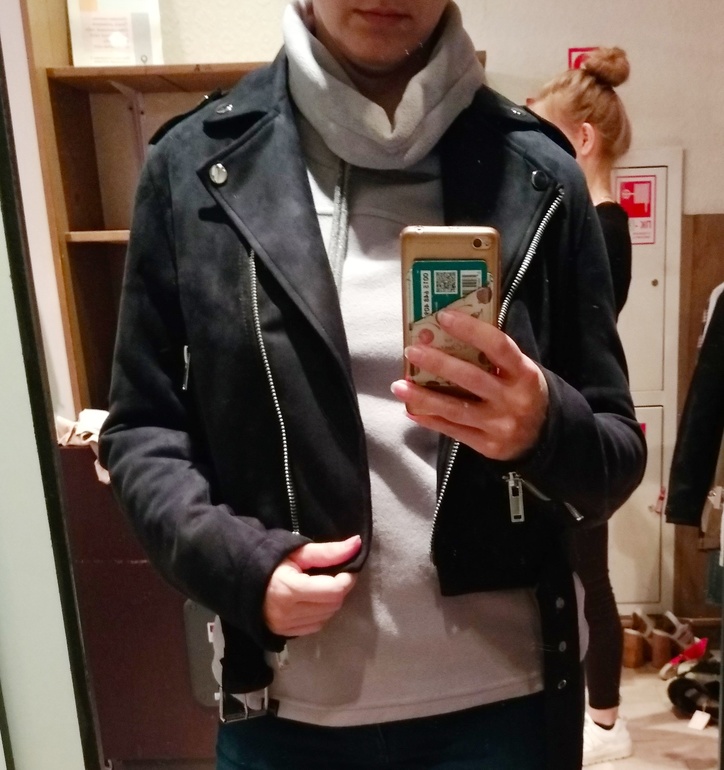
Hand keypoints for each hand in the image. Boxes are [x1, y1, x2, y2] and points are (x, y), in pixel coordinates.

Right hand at [263, 535, 361, 636]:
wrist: (241, 579)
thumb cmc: (271, 561)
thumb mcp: (298, 552)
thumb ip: (328, 551)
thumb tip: (357, 544)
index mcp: (290, 589)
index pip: (334, 590)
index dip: (346, 579)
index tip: (347, 569)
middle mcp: (288, 612)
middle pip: (333, 605)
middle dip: (339, 590)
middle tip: (334, 576)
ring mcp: (285, 626)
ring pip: (327, 617)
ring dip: (331, 602)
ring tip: (321, 587)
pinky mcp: (285, 634)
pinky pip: (316, 626)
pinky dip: (321, 613)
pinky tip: (313, 600)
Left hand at [391, 310, 547, 460]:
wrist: (544, 437)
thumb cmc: (523, 393)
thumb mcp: (520, 371)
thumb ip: (494, 356)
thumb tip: (448, 332)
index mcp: (525, 374)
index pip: (498, 346)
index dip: (471, 330)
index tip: (443, 317)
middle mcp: (514, 400)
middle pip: (471, 378)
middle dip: (438, 363)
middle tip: (411, 351)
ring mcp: (500, 425)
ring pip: (455, 409)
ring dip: (423, 397)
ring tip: (398, 386)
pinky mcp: (488, 446)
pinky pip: (453, 431)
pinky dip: (429, 419)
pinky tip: (411, 410)